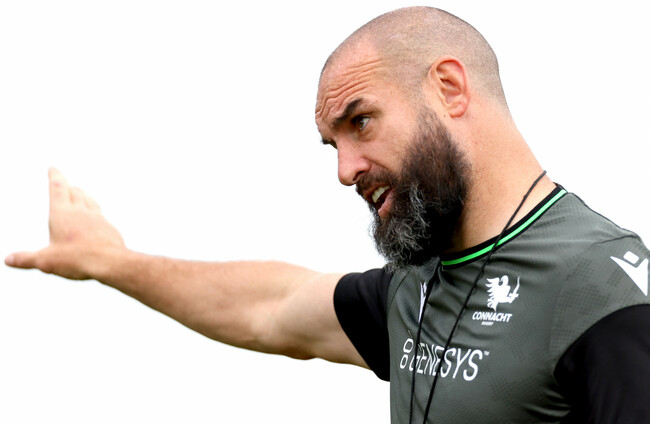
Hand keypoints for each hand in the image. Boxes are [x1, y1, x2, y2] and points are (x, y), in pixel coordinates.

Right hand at [5, 168, 125, 279]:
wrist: (112, 262)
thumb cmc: (78, 259)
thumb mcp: (46, 262)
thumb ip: (26, 259)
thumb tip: (8, 259)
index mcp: (62, 213)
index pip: (58, 188)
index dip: (55, 176)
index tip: (53, 168)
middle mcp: (81, 211)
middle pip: (74, 191)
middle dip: (67, 185)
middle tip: (63, 182)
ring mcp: (98, 218)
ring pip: (89, 200)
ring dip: (82, 194)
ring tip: (78, 193)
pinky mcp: (109, 228)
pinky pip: (100, 214)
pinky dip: (94, 211)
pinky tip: (95, 216)